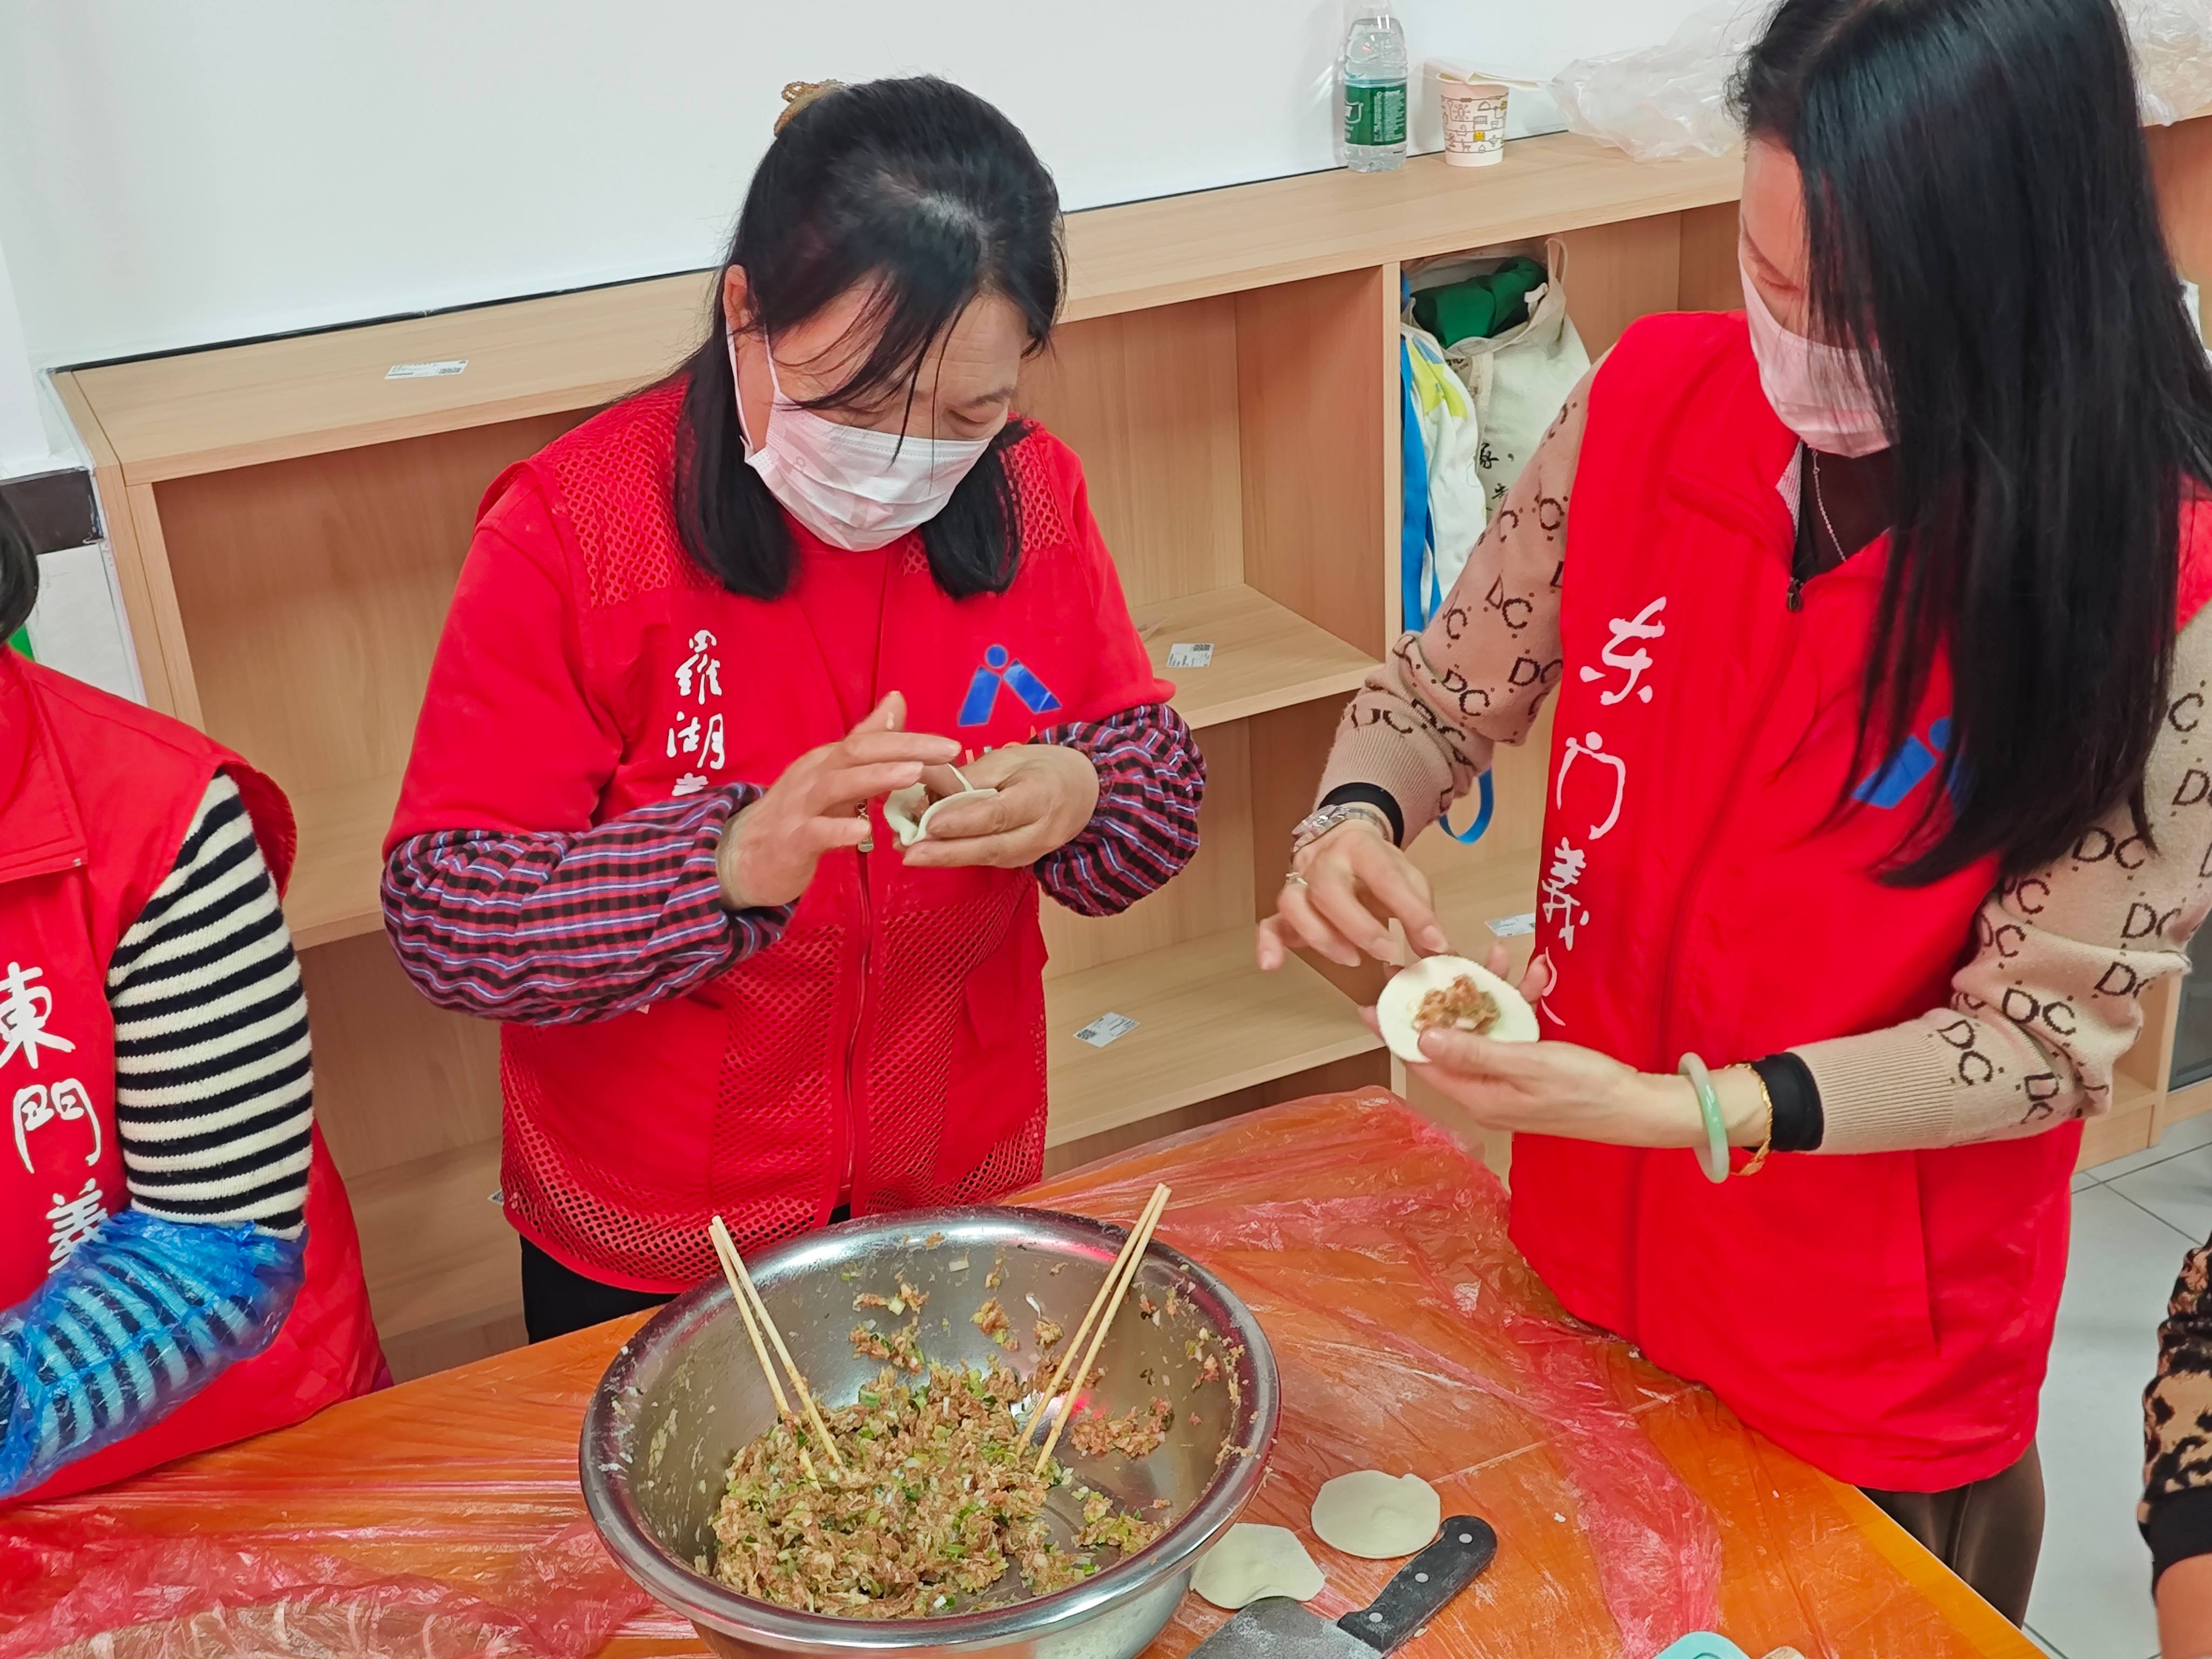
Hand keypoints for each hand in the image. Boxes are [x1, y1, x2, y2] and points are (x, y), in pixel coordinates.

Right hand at [718, 693, 958, 907]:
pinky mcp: (791, 841)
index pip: (871, 740)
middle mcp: (814, 775)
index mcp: (827, 760)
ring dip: (876, 777)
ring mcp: (800, 807)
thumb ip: (866, 742)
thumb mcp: (833, 776)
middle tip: (947, 751)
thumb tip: (898, 700)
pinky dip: (839, 829)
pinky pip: (815, 832)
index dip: (912, 739)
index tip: (951, 745)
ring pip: (837, 785)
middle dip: (905, 748)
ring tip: (912, 774)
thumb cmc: (798, 815)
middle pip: (858, 752)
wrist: (742, 855)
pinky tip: (863, 829)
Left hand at [900, 742, 1100, 869]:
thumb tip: (928, 791)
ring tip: (908, 853)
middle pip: (989, 847)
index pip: (998, 814)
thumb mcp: (1011, 759)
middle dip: (946, 852)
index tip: (929, 824)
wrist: (1085, 793)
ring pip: (984, 858)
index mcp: (1040, 797)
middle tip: (908, 853)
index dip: (963, 821)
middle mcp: (1038, 834)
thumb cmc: (1044, 768)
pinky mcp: (1020, 862)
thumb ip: (972, 778)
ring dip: (945, 857)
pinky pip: (984, 860)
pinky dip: (956, 856)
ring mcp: (1030, 854)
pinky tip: (927, 852)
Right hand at [1256, 814, 1450, 969]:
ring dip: (1322, 937)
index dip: (1410, 910)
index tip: (1433, 940)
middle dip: (1359, 926)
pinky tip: (1272, 965)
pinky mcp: (1287, 907)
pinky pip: (1269, 923)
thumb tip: (1439, 951)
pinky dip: (1268, 944)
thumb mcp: (1409, 879)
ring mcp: (1299, 882)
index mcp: (1360, 846)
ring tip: (1352, 959)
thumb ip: (1422, 913)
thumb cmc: (1379, 867)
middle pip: (1328, 889)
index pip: (1384, 875)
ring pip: (1295, 904)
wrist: (1343, 843)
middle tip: (1387, 952)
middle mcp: (1323, 860)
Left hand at [1388, 946, 1766, 1149]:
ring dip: (1490, 992)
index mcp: (1478, 1097)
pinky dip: (1518, 1005)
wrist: (1640, 1106)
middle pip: (1450, 1041)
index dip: (1397, 1030)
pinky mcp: (1531, 1068)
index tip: (1374, 1001)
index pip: (1423, 1062)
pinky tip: (1535, 976)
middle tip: (1436, 960)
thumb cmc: (1586, 1088)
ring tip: (1499, 954)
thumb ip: (1475, 1052)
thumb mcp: (1527, 1065)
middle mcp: (1486, 1091)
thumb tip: (1422, 1040)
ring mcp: (1509, 1079)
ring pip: (1484, 1029)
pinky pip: (1512, 1032)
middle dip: (1447, 998)